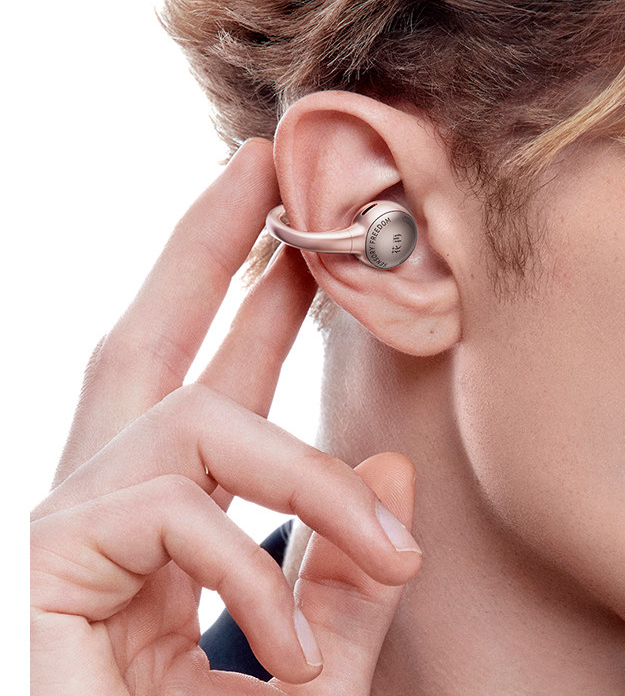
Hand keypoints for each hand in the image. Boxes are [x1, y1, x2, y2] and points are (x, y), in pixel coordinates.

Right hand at [30, 138, 421, 693]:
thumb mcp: (318, 675)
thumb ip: (348, 581)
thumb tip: (391, 471)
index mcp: (165, 521)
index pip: (209, 383)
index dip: (251, 301)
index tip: (297, 234)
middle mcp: (108, 507)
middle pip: (145, 339)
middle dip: (202, 245)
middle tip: (261, 163)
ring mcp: (72, 534)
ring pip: (194, 421)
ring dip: (307, 477)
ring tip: (389, 555)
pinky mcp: (51, 571)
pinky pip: (175, 510)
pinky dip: (255, 569)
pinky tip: (299, 648)